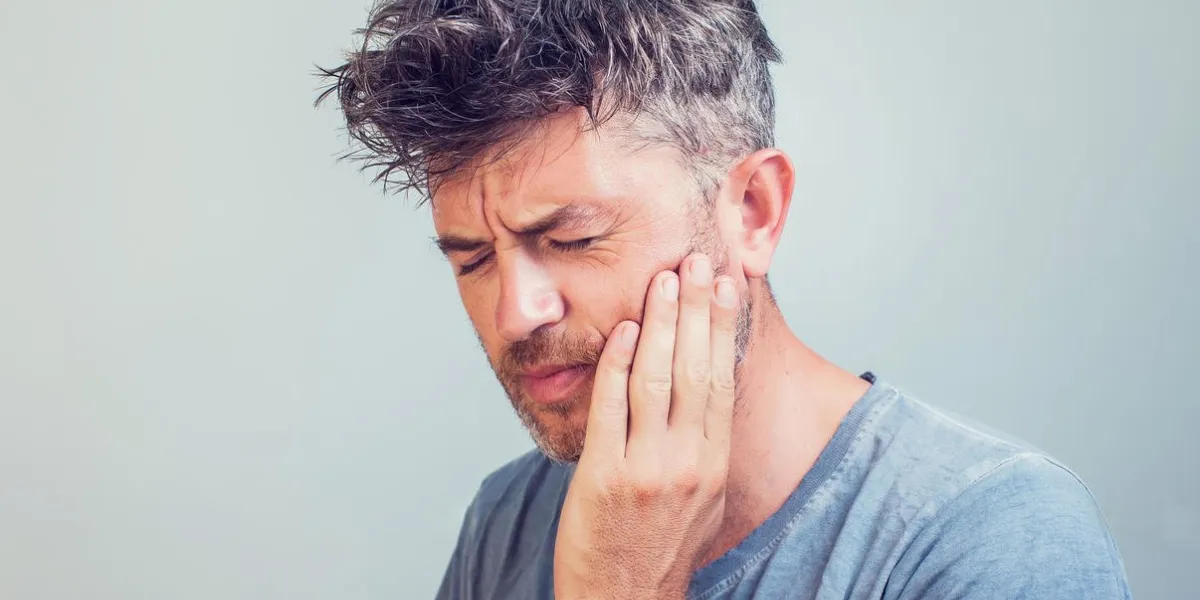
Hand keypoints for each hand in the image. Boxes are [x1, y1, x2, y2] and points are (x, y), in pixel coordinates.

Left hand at [553, 253, 739, 599]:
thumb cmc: (662, 544)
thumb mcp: (703, 495)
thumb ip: (705, 443)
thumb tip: (708, 388)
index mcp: (714, 462)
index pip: (722, 378)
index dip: (724, 326)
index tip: (727, 284)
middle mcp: (687, 462)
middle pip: (695, 368)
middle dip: (697, 308)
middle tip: (698, 260)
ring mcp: (646, 468)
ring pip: (656, 379)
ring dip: (659, 323)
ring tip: (664, 280)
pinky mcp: (604, 476)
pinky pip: (611, 407)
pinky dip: (616, 363)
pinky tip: (621, 329)